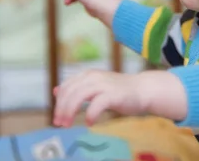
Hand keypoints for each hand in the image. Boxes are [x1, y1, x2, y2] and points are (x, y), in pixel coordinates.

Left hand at [53, 70, 186, 126]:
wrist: (143, 90)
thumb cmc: (118, 91)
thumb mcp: (94, 87)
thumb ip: (77, 89)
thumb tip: (56, 91)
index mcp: (87, 75)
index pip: (66, 87)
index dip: (58, 103)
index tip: (57, 119)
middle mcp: (93, 77)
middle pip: (70, 92)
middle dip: (61, 109)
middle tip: (60, 124)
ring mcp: (104, 84)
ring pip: (79, 96)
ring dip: (70, 111)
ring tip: (68, 124)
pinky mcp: (113, 94)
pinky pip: (97, 104)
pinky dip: (90, 114)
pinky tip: (89, 123)